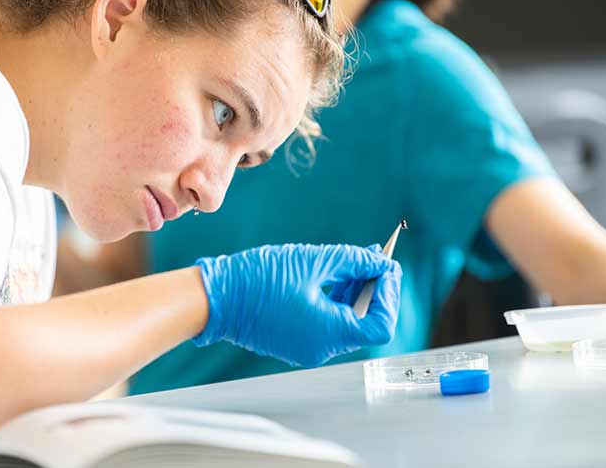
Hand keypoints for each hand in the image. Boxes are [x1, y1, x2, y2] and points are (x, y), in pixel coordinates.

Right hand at [193, 243, 401, 367]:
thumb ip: (353, 261)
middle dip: (375, 288)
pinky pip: (327, 322)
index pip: (380, 324)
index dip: (390, 294)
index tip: (387, 267)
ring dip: (357, 291)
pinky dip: (337, 299)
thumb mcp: (312, 261)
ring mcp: (307, 347)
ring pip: (347, 321)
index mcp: (329, 334)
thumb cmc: (257, 279)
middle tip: (378, 257)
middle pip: (365, 322)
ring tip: (360, 258)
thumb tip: (381, 261)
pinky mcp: (295, 340)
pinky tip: (337, 274)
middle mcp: (321, 348)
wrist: (216, 297)